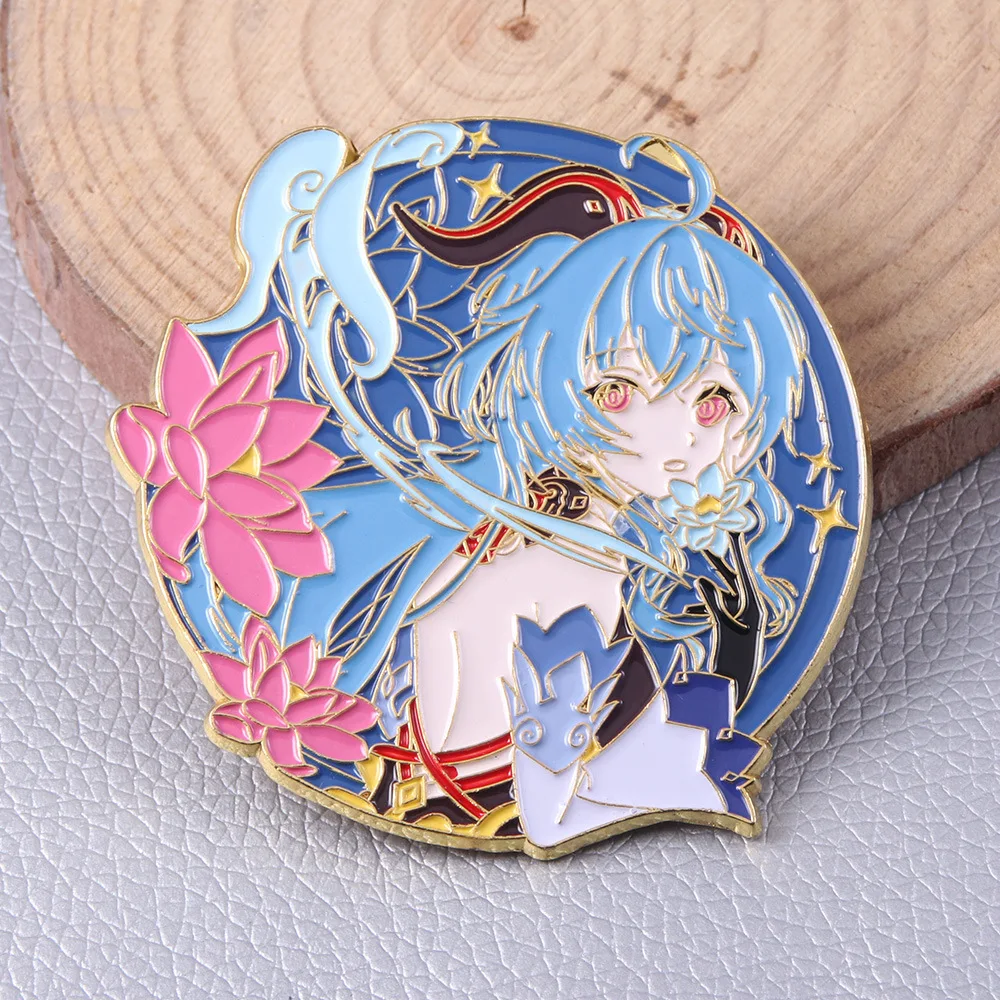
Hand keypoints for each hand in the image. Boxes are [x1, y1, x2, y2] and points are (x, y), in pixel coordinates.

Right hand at [693, 532, 764, 709]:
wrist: (736, 689)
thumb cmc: (734, 661)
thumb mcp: (723, 629)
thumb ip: (713, 604)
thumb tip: (701, 581)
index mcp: (755, 608)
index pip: (745, 572)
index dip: (738, 551)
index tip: (734, 531)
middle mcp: (751, 610)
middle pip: (735, 577)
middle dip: (723, 558)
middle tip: (716, 536)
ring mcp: (742, 618)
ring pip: (725, 590)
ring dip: (712, 576)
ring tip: (701, 558)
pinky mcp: (733, 627)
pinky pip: (719, 606)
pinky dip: (706, 600)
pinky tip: (693, 595)